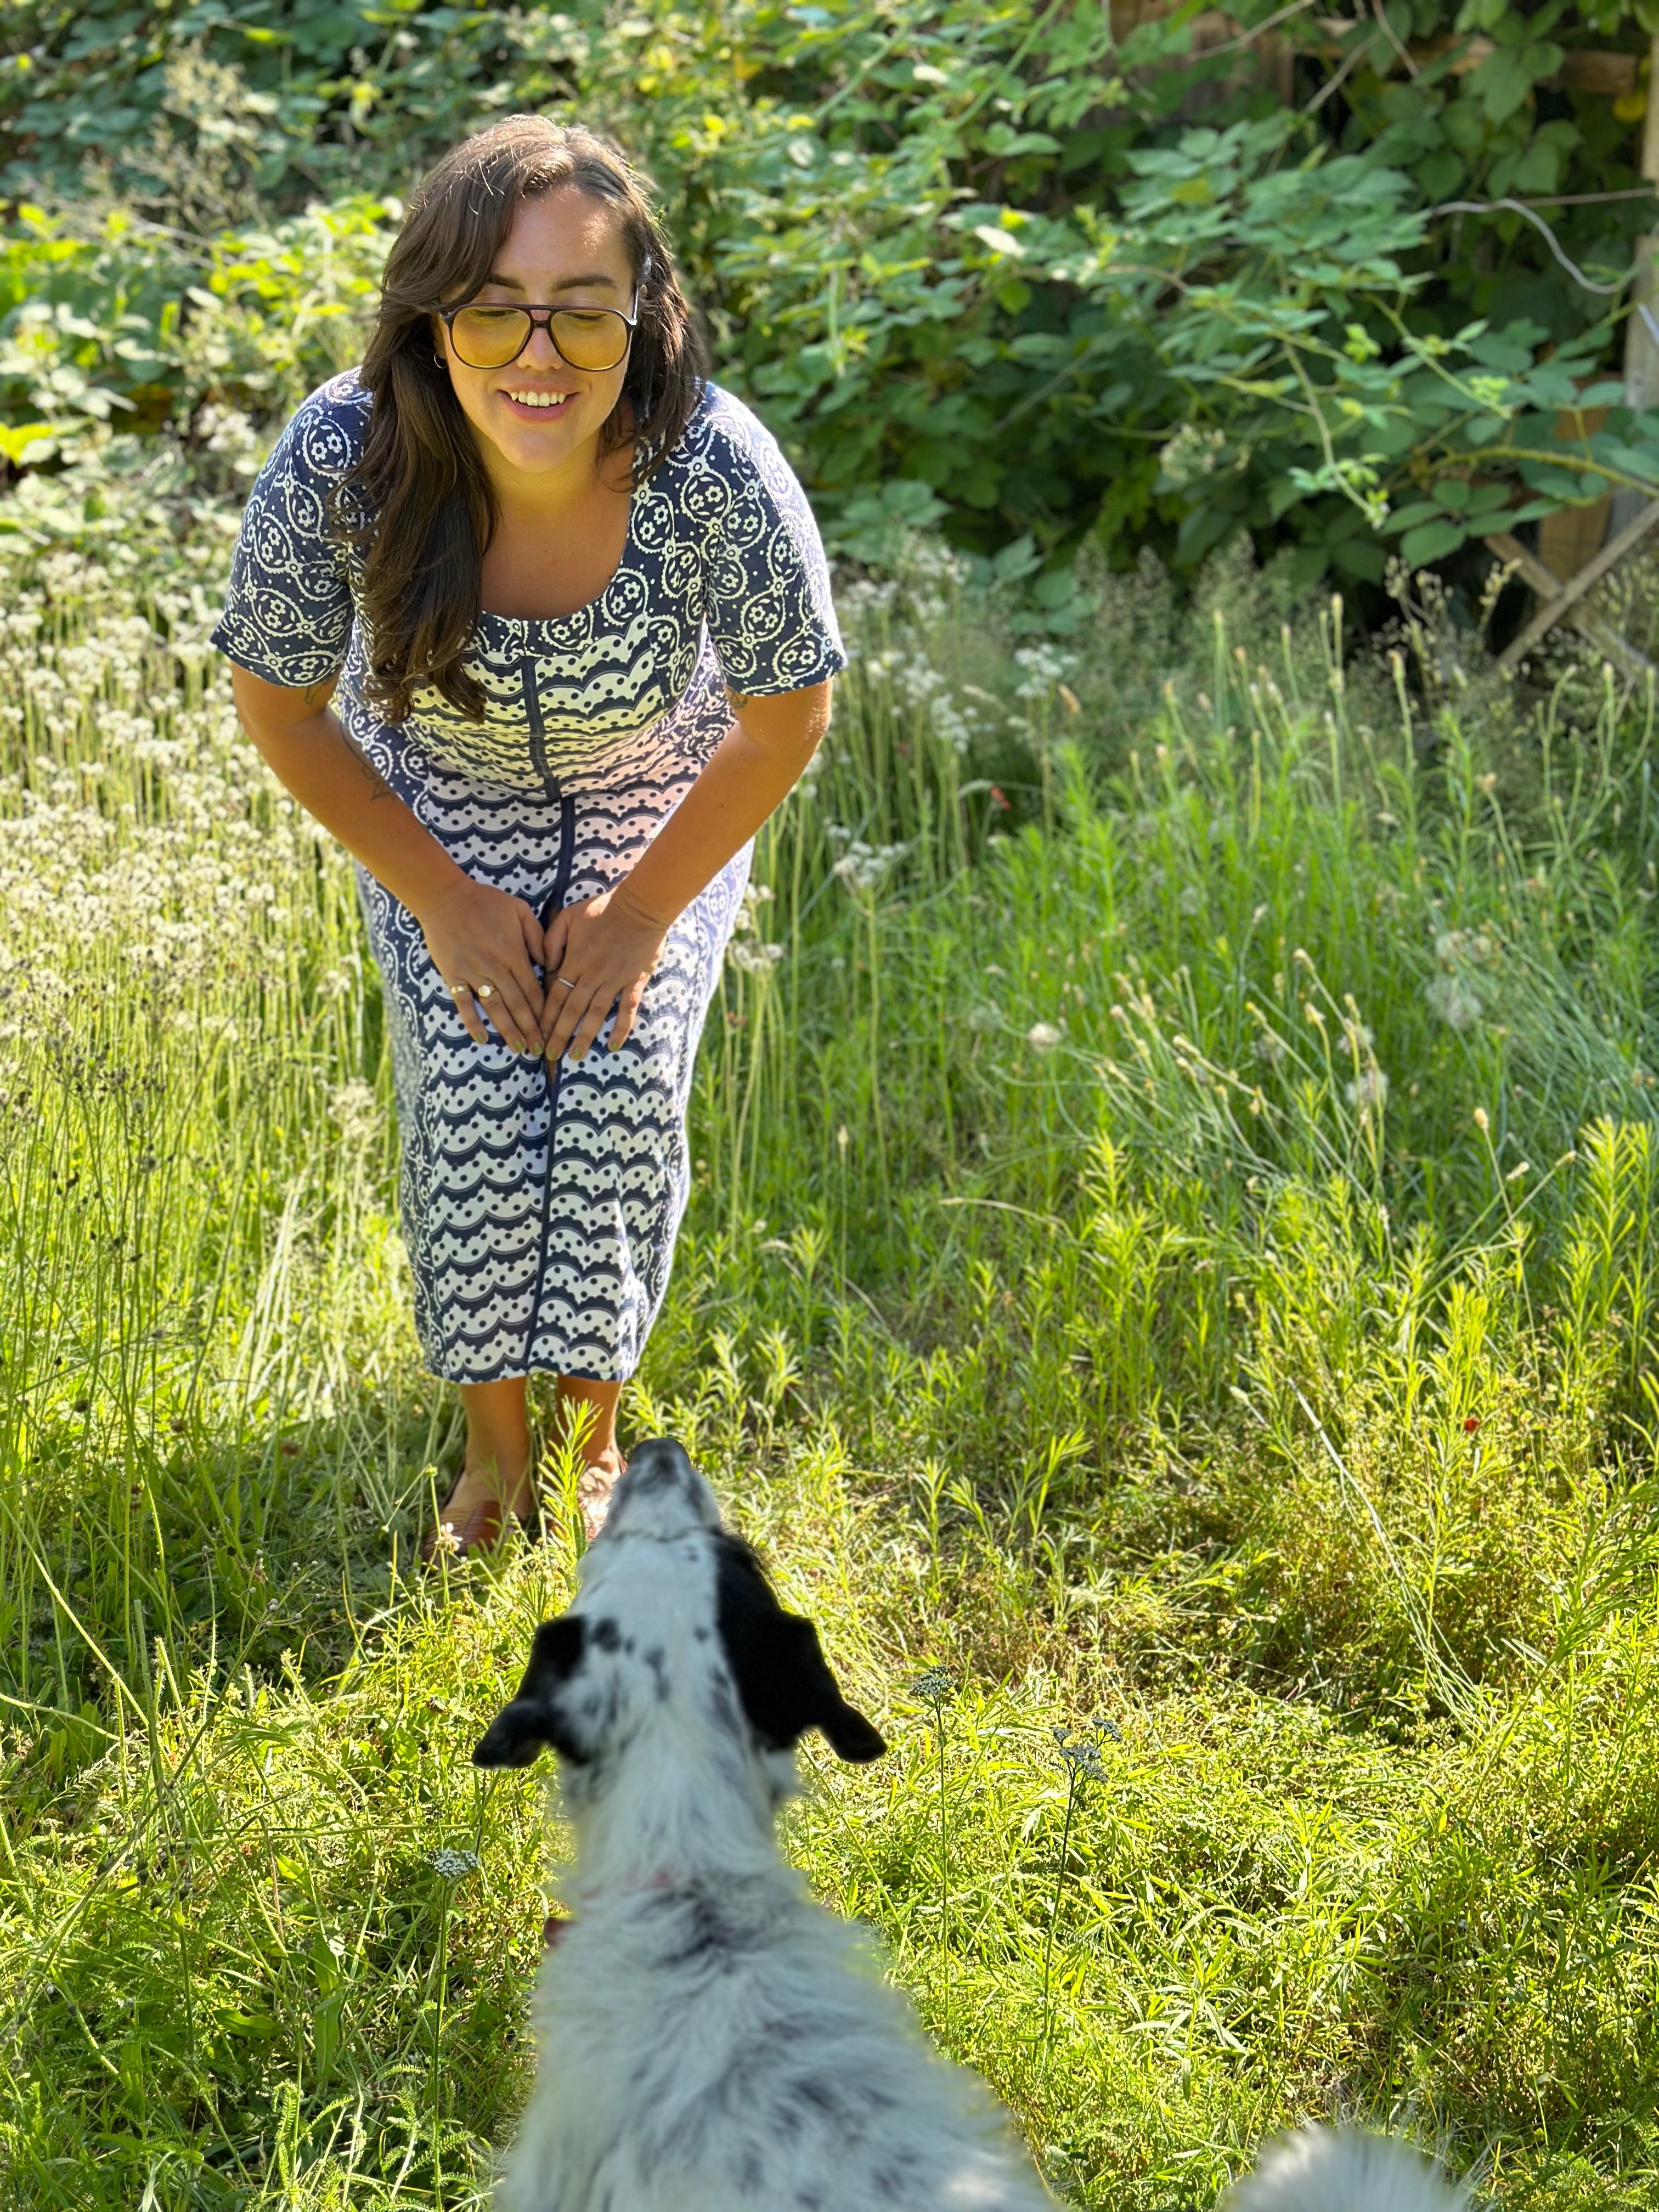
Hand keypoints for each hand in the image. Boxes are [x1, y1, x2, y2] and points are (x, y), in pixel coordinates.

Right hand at [415, 875, 546, 1053]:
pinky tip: (482, 1038)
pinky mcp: (454, 975)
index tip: (552, 1029)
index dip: (543, 1012)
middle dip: (530, 1029)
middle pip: (518, 1004)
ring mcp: (474, 973)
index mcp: (514, 954)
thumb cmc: (485, 902)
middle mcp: (496, 968)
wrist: (446, 898)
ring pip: (495, 1007)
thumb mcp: (520, 910)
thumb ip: (536, 936)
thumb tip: (547, 963)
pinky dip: (472, 1021)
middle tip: (539, 1049)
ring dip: (508, 1030)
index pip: (533, 990)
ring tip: (519, 1049)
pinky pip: (464, 1002)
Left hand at [543, 883, 669, 1062]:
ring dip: (584, 1036)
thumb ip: (551, 941)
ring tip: (575, 1056)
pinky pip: (627, 1008)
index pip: (555, 995)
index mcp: (574, 961)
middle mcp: (591, 975)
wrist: (638, 906)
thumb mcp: (567, 917)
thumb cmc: (602, 909)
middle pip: (571, 1011)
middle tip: (550, 1057)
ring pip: (596, 1014)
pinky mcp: (634, 981)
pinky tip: (613, 1045)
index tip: (537, 1035)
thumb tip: (545, 965)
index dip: (545, 1017)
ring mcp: (614, 980)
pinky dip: (621, 1028)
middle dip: (559, 1035)